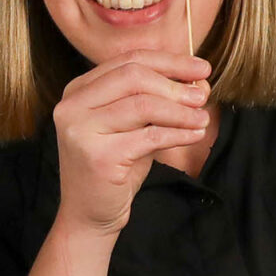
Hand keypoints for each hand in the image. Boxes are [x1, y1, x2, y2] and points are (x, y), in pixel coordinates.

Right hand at [49, 55, 211, 237]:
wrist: (90, 214)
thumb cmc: (114, 166)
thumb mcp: (134, 125)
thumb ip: (157, 100)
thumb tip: (198, 81)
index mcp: (78, 90)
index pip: (129, 61)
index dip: (169, 61)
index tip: (201, 69)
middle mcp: (72, 106)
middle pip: (133, 76)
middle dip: (174, 84)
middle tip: (202, 95)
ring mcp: (81, 130)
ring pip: (143, 105)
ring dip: (180, 111)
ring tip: (202, 118)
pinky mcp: (98, 157)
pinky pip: (149, 136)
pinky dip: (178, 133)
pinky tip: (195, 135)